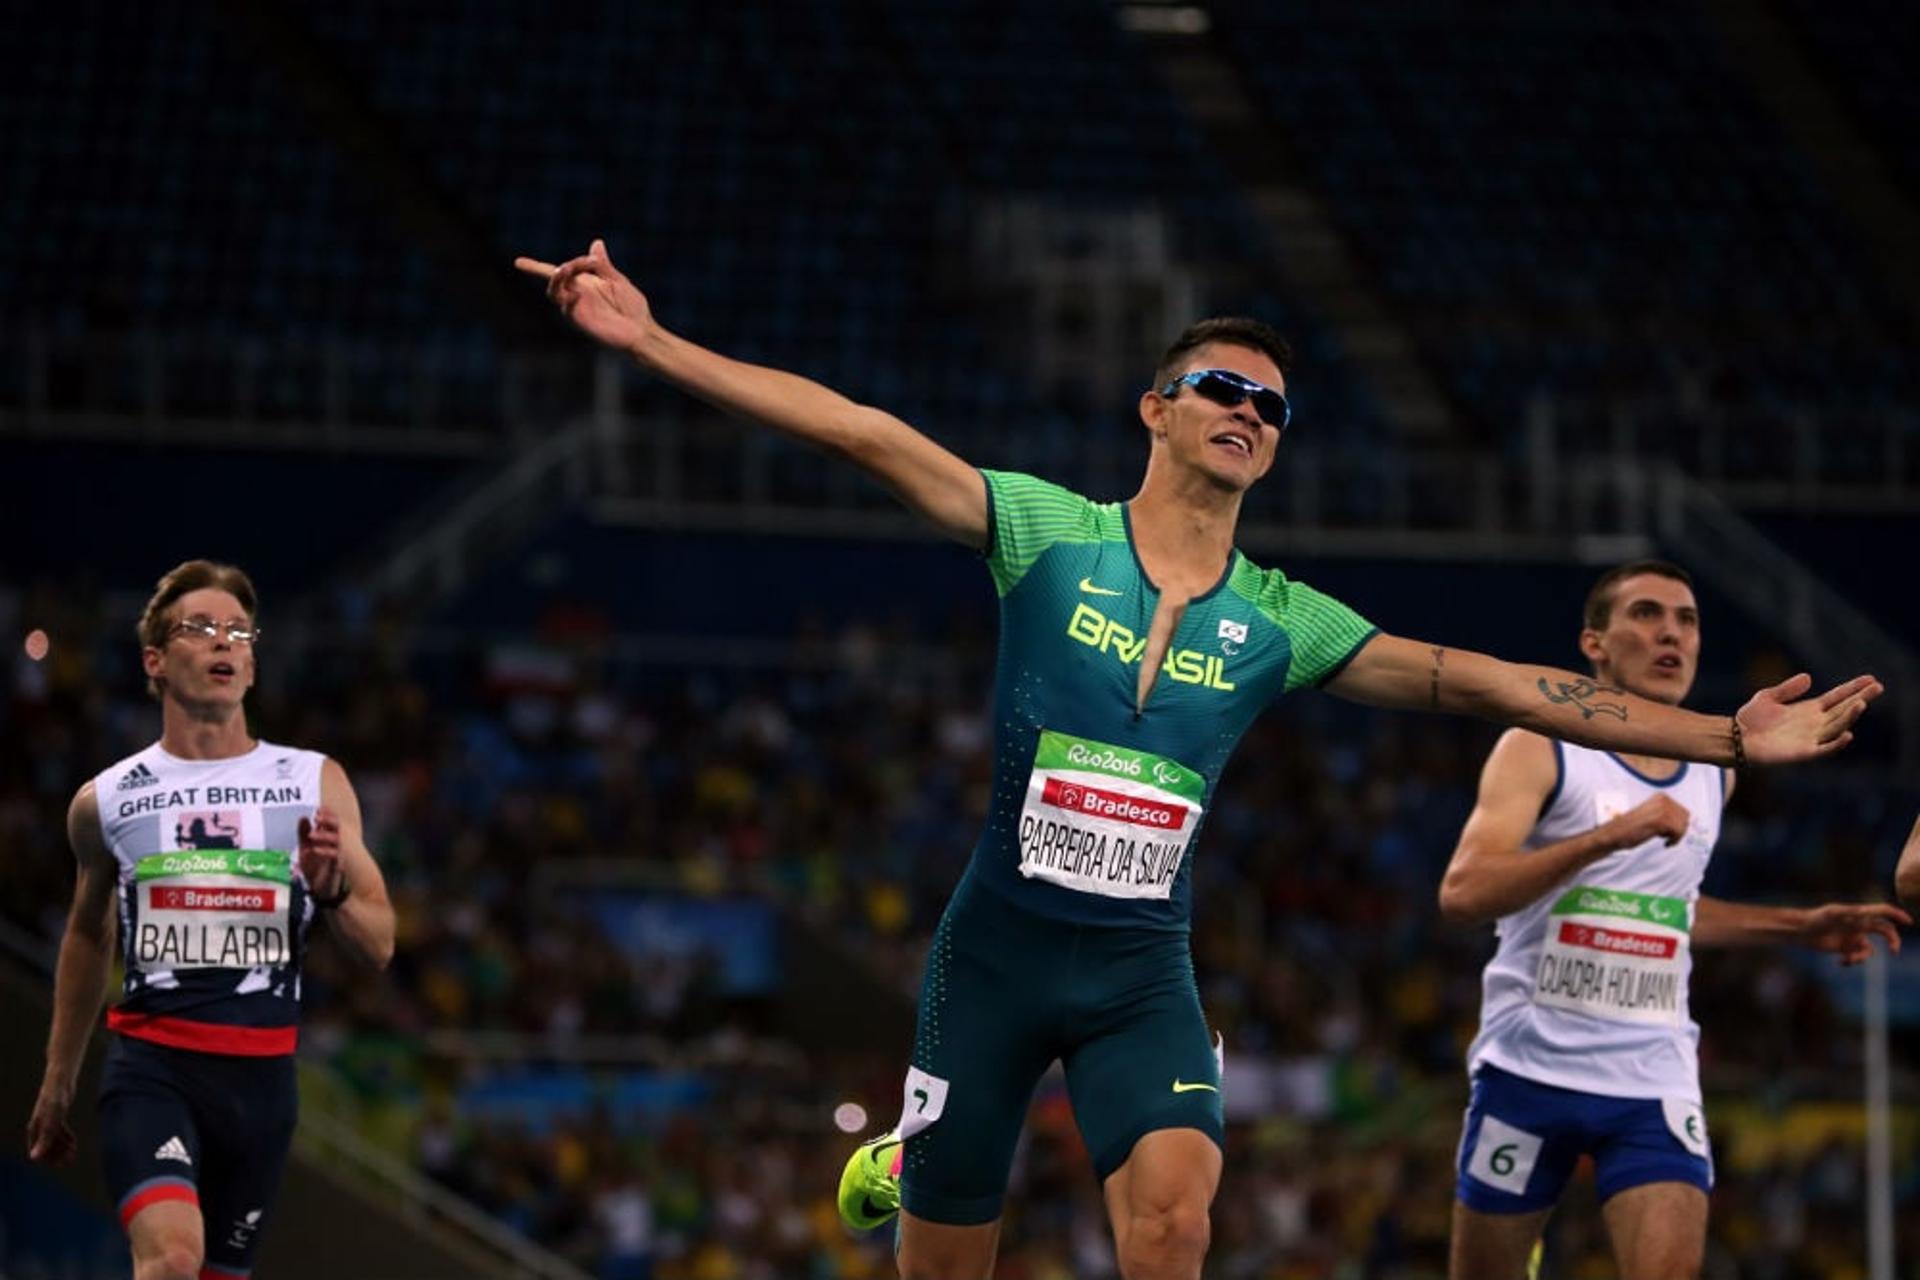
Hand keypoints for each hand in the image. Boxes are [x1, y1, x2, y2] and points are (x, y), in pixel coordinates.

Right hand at [26, 1084, 74, 1163]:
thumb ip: (44, 1140)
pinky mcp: (57, 1116)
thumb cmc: (54, 1100)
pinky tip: (74, 1143)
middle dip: (57, 1155)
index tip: (61, 1164)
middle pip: (46, 1146)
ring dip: (63, 1148)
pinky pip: (60, 1131)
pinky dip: (66, 1138)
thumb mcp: (51, 1122)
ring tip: (73, 1155)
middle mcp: (40, 1127)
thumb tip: (34, 1158)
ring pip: (54, 1139)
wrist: (61, 1081)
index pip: (38, 1151)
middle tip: (70, 1161)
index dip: (48, 1159)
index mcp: (35, 1130)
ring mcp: (49, 1121)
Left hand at [298, 809, 345, 901]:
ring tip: (312, 835)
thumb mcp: (306, 849)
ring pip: (337, 840)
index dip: (327, 814)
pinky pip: (335, 856)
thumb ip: (304, 835)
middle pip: (338, 827)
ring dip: (324, 836)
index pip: (332, 821)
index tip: (318, 808)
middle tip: (317, 817)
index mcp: (330, 838)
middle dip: (328, 821)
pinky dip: (325, 852)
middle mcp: (337, 844)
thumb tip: (303, 817)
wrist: (324, 891)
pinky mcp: (338, 866)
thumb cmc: (315, 869)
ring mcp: (339, 854)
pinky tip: (315, 850)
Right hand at [514, 239, 655, 355]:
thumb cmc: (632, 308)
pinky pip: (565, 307)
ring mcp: (575, 308)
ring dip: (559, 277)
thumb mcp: (617, 280)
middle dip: (566, 265)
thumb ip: (603, 265)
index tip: (517, 262)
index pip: (557, 272)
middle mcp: (576, 294)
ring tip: (567, 269)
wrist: (641, 330)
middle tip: (590, 262)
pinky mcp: (579, 320)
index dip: (535, 267)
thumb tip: (596, 243)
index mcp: (585, 283)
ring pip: (554, 291)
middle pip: (554, 276)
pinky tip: (578, 294)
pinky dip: (568, 297)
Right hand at [1608, 794, 1691, 847]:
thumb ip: (1666, 813)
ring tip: (1665, 840)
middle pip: (1685, 818)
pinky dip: (1674, 841)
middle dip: (1679, 830)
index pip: (1683, 811)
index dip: (1679, 824)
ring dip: (1676, 836)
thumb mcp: (1651, 814)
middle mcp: (1663, 800)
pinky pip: (1678, 832)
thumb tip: (1687, 820)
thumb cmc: (1631, 827)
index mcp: (1661, 796)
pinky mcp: (1660, 821)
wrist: (1615, 833)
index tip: (1669, 832)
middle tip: (1668, 838)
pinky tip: (1665, 843)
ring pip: (1683, 825)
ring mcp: (1662, 809)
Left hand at [1735, 672, 1882, 765]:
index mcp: (1809, 709)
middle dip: (1861, 698)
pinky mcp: (1803, 752)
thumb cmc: (1750, 719)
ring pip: (1837, 726)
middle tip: (1878, 687)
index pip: (1837, 697)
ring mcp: (1811, 738)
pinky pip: (1824, 749)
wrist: (1734, 739)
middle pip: (1843, 709)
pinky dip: (1836, 743)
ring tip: (1861, 704)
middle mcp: (1815, 723)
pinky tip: (1848, 734)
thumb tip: (1809, 677)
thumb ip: (1788, 688)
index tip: (1871, 679)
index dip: (1853, 688)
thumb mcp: (1768, 697)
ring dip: (1850, 716)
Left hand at [1800, 901, 1909, 964]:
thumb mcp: (1832, 914)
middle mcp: (1859, 925)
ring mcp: (1854, 937)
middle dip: (1893, 942)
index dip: (1897, 915)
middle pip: (1885, 932)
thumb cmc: (1816, 918)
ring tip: (1848, 959)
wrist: (1802, 931)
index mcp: (1859, 914)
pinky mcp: (1847, 948)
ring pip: (1870, 950)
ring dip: (1862, 957)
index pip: (1882, 912)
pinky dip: (1852, 961)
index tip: (1909, 922)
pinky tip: (1841, 961)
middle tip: (1894, 951)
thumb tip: (1864, 912)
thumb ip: (1849, 913)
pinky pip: (1858, 958)